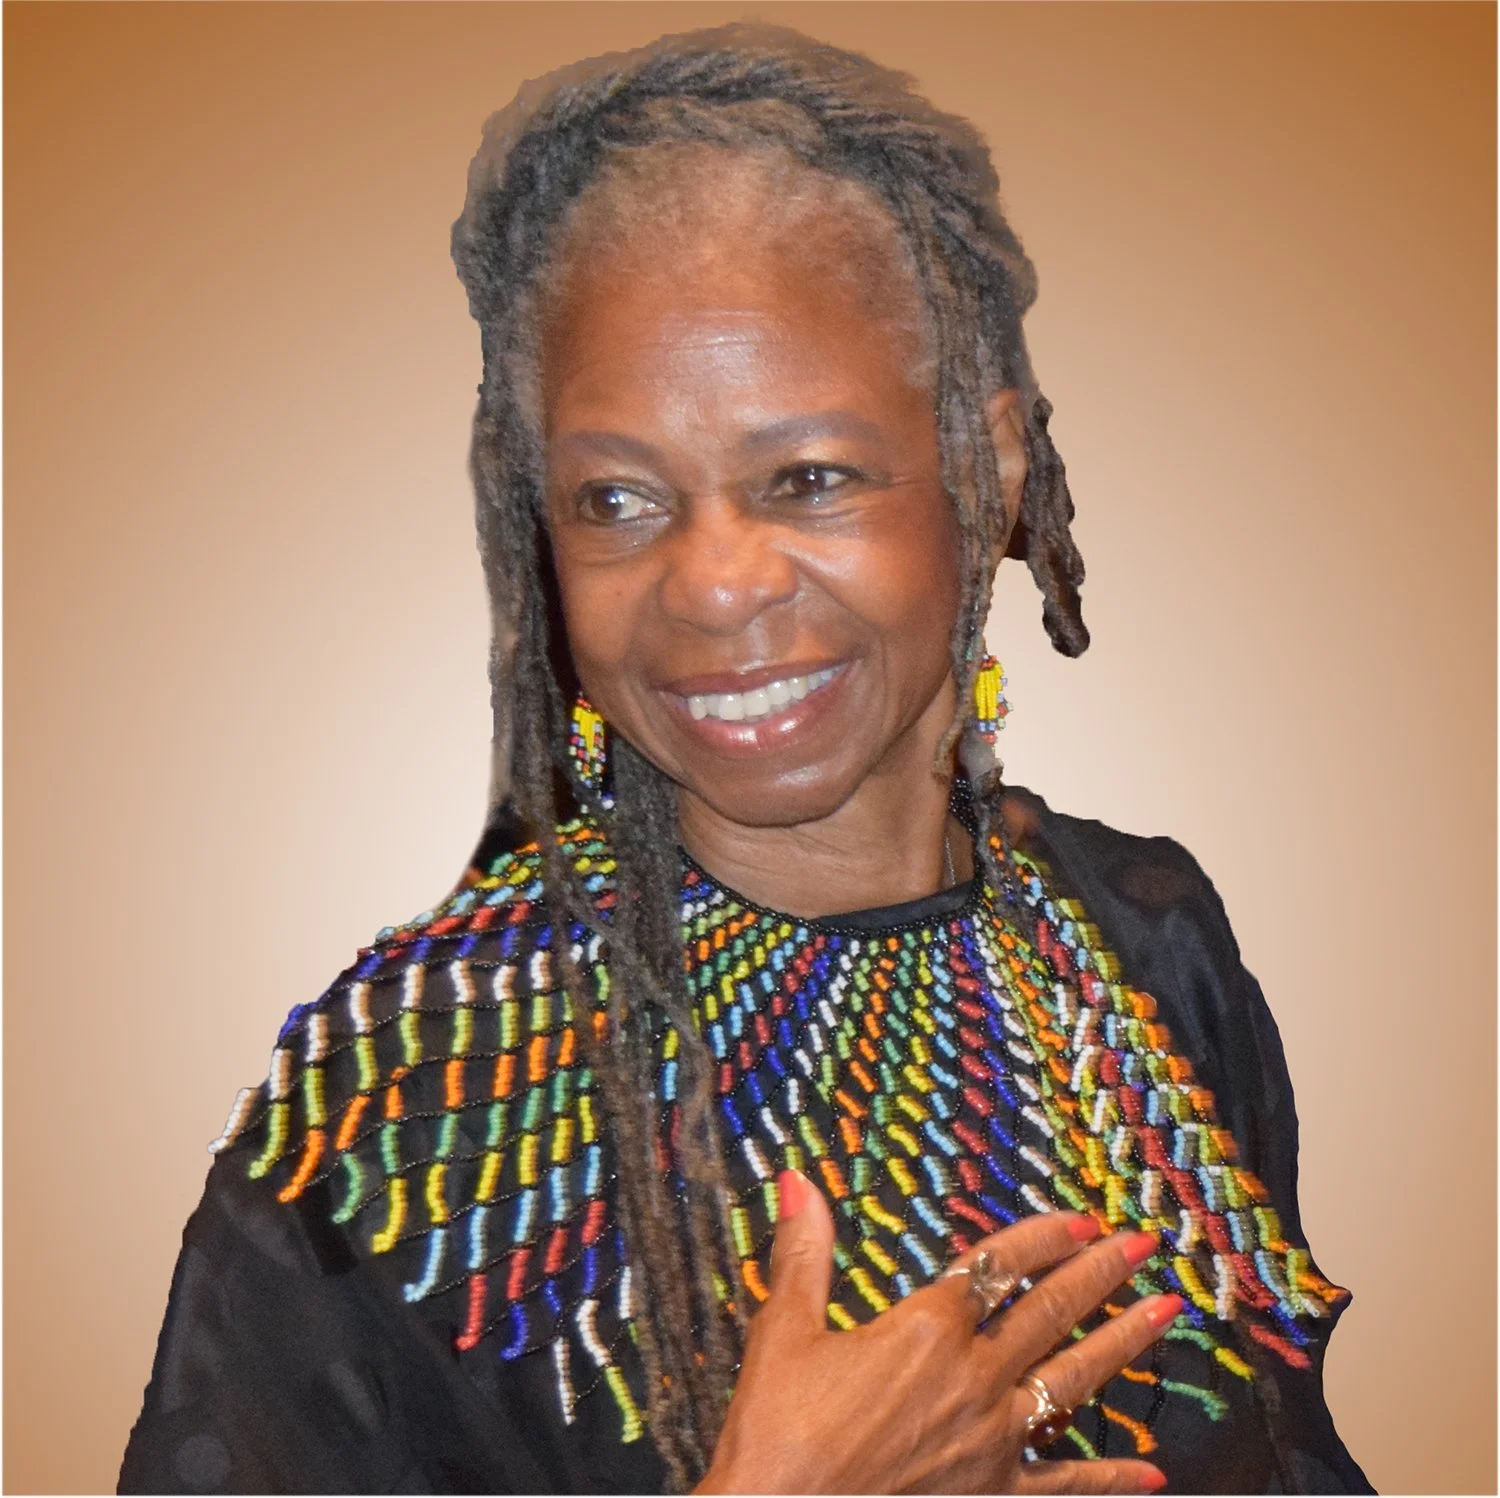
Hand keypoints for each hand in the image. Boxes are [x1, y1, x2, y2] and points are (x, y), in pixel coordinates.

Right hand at [697, 1170, 1180, 1494]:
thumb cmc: (779, 1431)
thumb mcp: (786, 1330)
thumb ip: (804, 1252)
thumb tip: (798, 1181)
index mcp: (926, 1329)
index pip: (997, 1266)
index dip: (1043, 1237)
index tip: (1081, 1218)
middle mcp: (972, 1378)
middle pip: (1050, 1312)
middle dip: (1101, 1273)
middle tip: (1143, 1244)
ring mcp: (992, 1442)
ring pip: (1073, 1382)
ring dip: (1123, 1344)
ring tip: (1166, 1313)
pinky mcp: (993, 1495)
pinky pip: (1065, 1485)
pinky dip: (1110, 1479)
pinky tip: (1152, 1473)